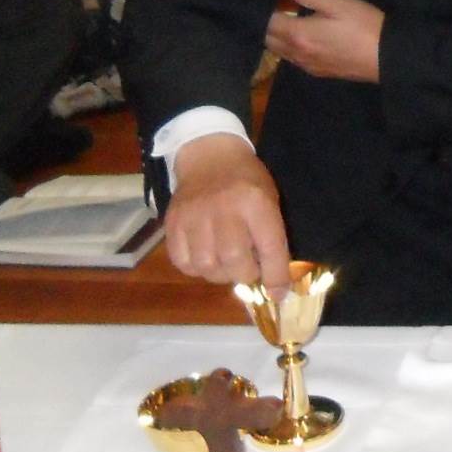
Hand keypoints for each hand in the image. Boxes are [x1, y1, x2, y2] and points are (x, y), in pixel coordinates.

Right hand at [162, 136, 292, 298]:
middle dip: (246, 275)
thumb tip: (275, 283)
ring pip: (207, 266)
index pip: (270, 247)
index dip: (276, 276)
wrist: (209, 157)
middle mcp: (225, 209)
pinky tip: (206, 256)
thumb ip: (272, 238)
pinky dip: (196, 268)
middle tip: (248, 271)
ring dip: (220, 274)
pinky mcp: (173, 223)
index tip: (278, 294)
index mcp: (256, 202)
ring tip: (226, 263)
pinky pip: (183, 262)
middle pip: (235, 261)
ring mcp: (195, 216)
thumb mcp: (269, 200)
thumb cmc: (246, 182)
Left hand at [264, 0, 383, 82]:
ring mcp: (309, 65)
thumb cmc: (365, 27)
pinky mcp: (320, 72)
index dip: (264, 10)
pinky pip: (295, 60)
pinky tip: (302, 39)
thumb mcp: (341, 4)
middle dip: (266, 25)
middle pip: (269, 40)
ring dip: (277, 38)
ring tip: (284, 21)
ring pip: (280, 52)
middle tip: (272, 8)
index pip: (268, 23)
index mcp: (299, 34)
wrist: (388, 59)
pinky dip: (290, 49)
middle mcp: (298, 53)